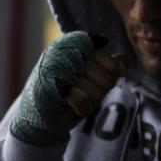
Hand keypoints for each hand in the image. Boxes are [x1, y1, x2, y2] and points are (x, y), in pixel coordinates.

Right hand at [10, 31, 128, 145]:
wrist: (37, 117)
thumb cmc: (69, 93)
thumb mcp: (94, 77)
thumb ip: (110, 66)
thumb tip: (123, 61)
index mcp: (75, 44)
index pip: (114, 64)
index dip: (110, 78)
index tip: (93, 80)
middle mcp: (63, 50)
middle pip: (109, 78)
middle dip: (100, 92)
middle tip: (82, 92)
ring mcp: (54, 67)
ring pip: (97, 91)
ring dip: (90, 102)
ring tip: (74, 98)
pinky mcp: (48, 86)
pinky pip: (82, 99)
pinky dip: (80, 108)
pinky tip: (70, 105)